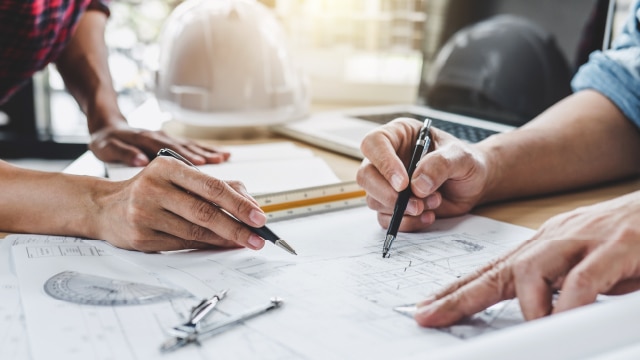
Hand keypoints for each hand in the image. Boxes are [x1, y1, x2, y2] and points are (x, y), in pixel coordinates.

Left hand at [89, 123, 229, 165]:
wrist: (106, 127)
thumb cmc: (106, 141)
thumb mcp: (106, 148)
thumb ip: (123, 153)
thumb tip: (140, 160)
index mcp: (145, 139)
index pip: (168, 150)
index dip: (185, 158)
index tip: (200, 164)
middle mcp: (159, 137)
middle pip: (185, 147)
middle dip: (203, 154)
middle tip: (219, 162)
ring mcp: (167, 138)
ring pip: (191, 144)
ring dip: (209, 151)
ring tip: (224, 158)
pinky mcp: (172, 142)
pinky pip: (193, 145)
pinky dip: (208, 149)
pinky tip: (223, 155)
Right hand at [94, 156, 265, 251]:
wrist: (105, 207)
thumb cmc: (150, 190)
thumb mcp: (178, 177)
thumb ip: (214, 186)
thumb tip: (249, 203)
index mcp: (166, 167)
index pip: (212, 186)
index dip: (239, 203)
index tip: (259, 216)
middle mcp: (153, 188)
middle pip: (205, 212)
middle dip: (237, 227)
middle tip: (258, 237)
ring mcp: (145, 214)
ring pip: (195, 231)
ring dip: (224, 239)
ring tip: (244, 242)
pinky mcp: (141, 237)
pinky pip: (182, 244)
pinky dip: (206, 246)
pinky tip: (220, 245)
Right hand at [356, 118, 489, 230]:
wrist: (473, 184)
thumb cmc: (465, 163)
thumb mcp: (460, 157)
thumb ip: (440, 165)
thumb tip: (417, 185)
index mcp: (398, 135)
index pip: (374, 143)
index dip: (384, 163)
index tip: (403, 183)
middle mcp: (387, 158)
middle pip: (366, 176)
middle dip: (388, 194)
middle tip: (415, 204)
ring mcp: (387, 183)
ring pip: (373, 200)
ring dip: (403, 209)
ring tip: (434, 203)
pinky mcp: (392, 205)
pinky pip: (386, 219)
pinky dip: (407, 222)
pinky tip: (429, 216)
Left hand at [414, 191, 639, 326]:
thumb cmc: (630, 241)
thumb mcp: (587, 265)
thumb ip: (561, 287)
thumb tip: (540, 313)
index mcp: (545, 245)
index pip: (492, 269)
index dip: (457, 290)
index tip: (430, 307)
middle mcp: (555, 239)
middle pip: (498, 270)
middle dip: (459, 296)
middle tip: (430, 315)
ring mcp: (583, 240)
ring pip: (532, 270)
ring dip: (528, 306)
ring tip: (536, 327)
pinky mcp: (617, 246)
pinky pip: (584, 280)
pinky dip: (570, 303)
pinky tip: (565, 319)